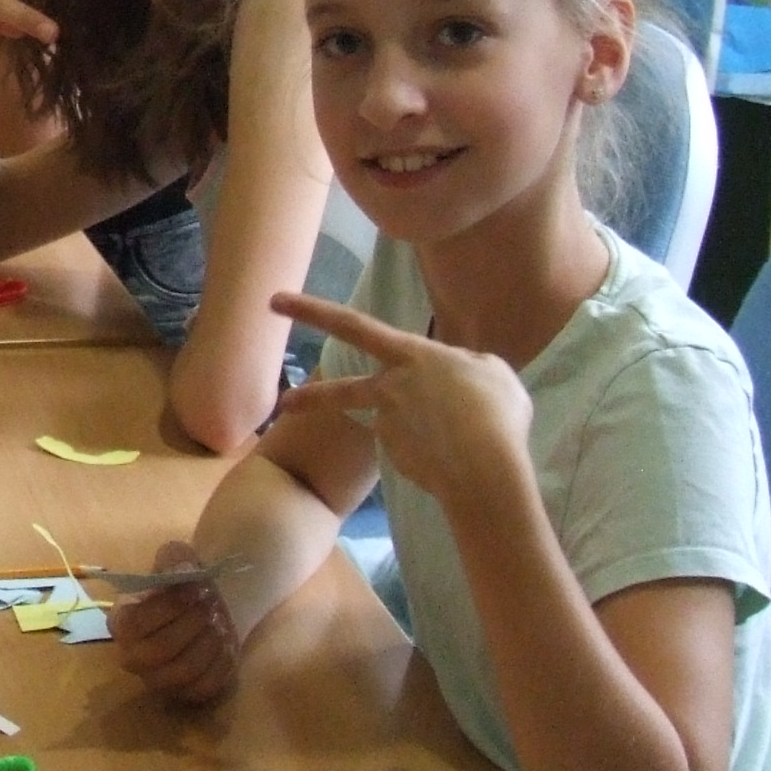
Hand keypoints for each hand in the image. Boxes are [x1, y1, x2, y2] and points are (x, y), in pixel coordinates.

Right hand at [111, 544, 240, 705]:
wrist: (206, 608)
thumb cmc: (184, 584)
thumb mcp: (177, 559)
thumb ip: (176, 559)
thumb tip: (184, 573)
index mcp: (121, 622)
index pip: (135, 622)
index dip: (168, 606)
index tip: (195, 588)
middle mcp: (132, 656)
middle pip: (160, 650)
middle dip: (193, 624)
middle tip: (211, 604)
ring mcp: (157, 680)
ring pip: (184, 671)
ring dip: (209, 642)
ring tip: (220, 622)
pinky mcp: (184, 694)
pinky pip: (204, 687)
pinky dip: (220, 664)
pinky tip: (225, 643)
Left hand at [266, 289, 535, 515]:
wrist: (484, 469)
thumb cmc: (495, 411)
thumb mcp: (491, 371)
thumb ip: (466, 365)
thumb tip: (457, 374)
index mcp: (410, 355)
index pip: (352, 325)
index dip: (312, 310)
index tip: (275, 301)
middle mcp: (389, 389)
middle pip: (341, 391)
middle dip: (309, 398)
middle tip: (284, 404)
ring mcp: (389, 426)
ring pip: (401, 424)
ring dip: (428, 433)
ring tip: (461, 441)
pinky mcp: (396, 459)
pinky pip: (417, 449)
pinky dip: (435, 452)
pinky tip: (461, 457)